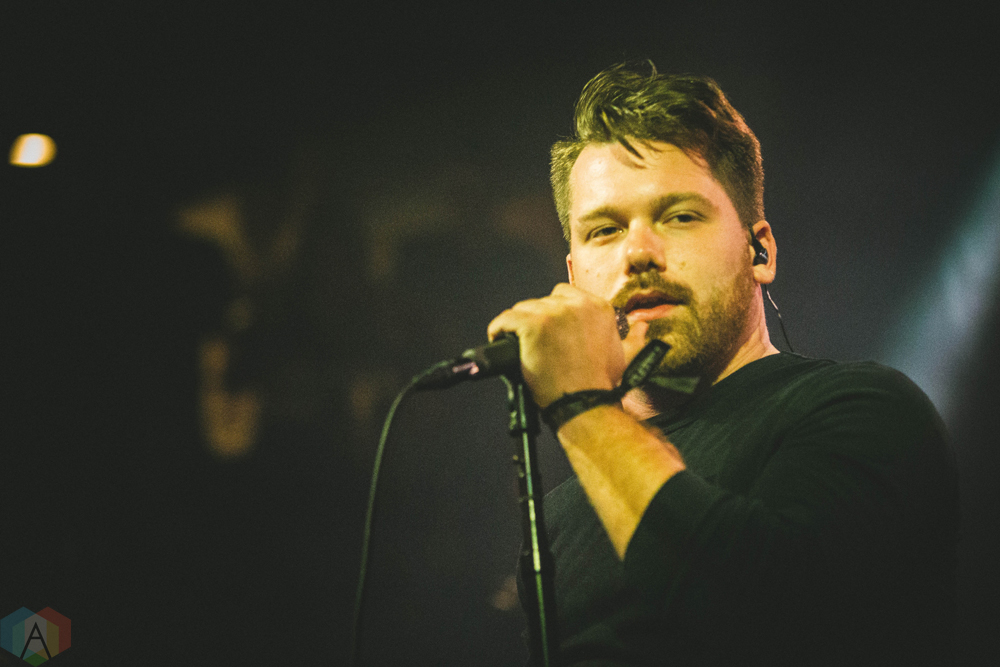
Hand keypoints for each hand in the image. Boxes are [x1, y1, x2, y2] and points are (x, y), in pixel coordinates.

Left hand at [487, 283, 625, 407]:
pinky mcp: (533, 326)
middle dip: (536, 322)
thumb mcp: (624, 356)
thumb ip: (633, 338)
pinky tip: (504, 342)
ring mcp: (554, 314)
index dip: (553, 314)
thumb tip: (643, 328)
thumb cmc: (600, 386)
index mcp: (598, 307)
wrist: (585, 404)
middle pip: (541, 302)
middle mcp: (577, 305)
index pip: (563, 295)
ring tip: (523, 349)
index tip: (550, 333)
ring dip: (518, 328)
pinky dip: (499, 331)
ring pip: (522, 310)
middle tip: (538, 347)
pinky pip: (505, 320)